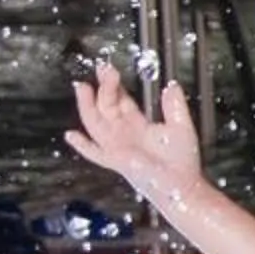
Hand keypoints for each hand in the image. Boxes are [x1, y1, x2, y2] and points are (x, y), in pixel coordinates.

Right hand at [66, 61, 205, 205]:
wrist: (182, 184)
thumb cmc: (182, 160)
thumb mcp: (181, 126)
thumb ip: (174, 106)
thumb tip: (172, 85)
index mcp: (137, 124)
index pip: (120, 100)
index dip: (113, 84)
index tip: (108, 68)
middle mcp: (123, 134)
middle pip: (106, 106)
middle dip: (104, 88)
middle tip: (103, 69)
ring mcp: (117, 147)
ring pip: (96, 122)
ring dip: (88, 105)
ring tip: (83, 88)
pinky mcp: (116, 160)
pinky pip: (95, 153)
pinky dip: (83, 146)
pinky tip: (72, 136)